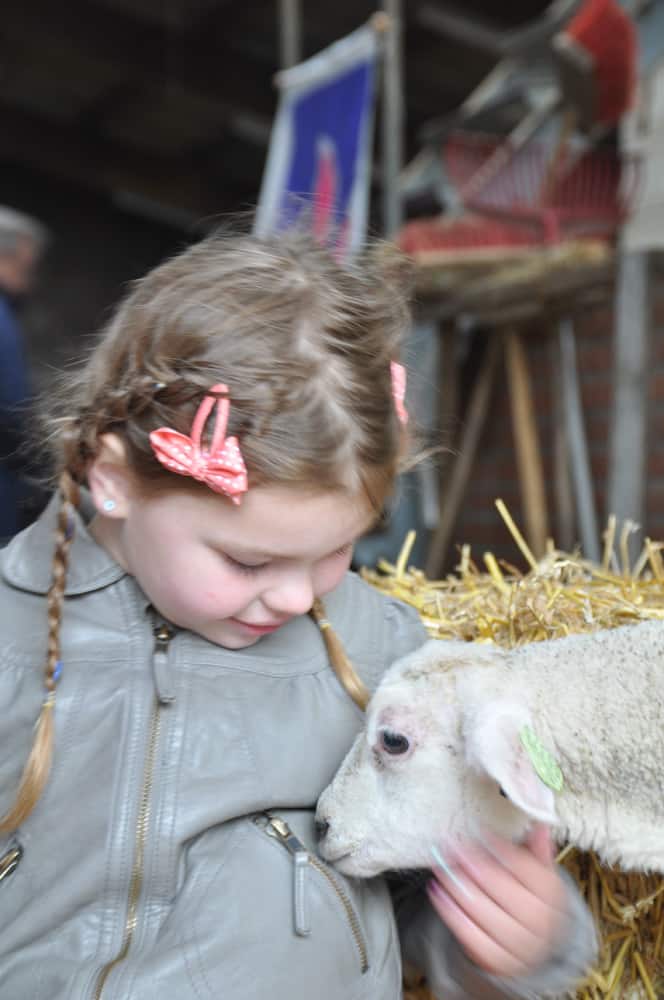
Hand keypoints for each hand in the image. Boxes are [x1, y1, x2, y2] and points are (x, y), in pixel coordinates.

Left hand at [427, 825, 566, 977]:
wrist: (531, 947)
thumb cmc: (530, 900)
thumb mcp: (538, 876)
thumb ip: (536, 851)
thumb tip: (540, 825)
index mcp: (552, 896)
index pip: (525, 868)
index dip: (501, 849)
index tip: (481, 832)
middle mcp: (540, 923)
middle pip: (500, 888)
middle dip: (472, 863)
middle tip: (451, 845)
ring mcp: (519, 945)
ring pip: (483, 910)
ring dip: (457, 885)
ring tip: (440, 866)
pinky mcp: (498, 961)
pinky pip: (470, 935)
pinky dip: (451, 912)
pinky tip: (438, 892)